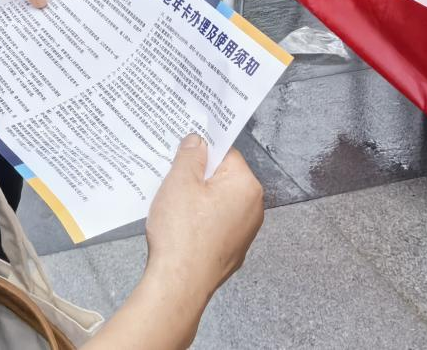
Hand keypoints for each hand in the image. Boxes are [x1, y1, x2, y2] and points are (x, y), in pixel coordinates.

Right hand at [144, 136, 263, 302]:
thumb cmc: (182, 234)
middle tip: (173, 183)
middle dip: (197, 178)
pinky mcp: (232, 250)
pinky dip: (199, 221)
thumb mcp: (179, 181)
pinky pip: (215, 224)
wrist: (179, 284)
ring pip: (217, 202)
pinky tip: (180, 228)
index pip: (226, 153)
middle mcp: (253, 208)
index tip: (182, 155)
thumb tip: (198, 141)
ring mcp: (244, 232)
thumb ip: (191, 155)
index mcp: (246, 186)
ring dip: (196, 200)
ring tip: (174, 208)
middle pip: (222, 178)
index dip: (201, 153)